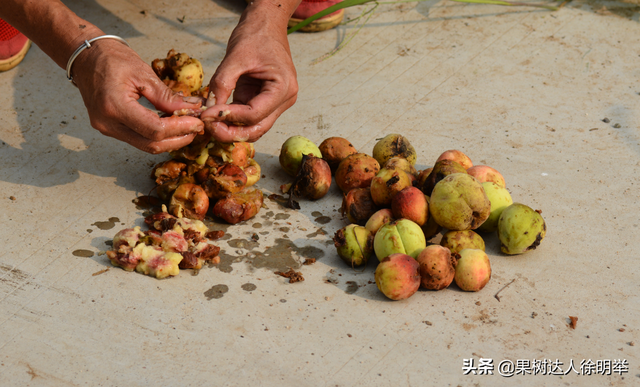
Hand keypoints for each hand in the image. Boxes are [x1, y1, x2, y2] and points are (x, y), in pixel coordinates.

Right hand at [70, 39, 204, 153]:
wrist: (86, 57)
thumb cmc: (111, 58)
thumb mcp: (143, 74)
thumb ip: (167, 97)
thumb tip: (192, 109)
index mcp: (114, 106)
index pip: (154, 130)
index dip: (180, 129)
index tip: (197, 122)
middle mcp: (107, 123)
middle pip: (151, 144)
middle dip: (178, 139)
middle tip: (197, 128)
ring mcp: (106, 129)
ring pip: (145, 145)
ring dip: (170, 139)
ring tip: (188, 127)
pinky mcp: (109, 129)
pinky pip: (138, 139)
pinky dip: (157, 135)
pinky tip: (171, 126)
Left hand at [200, 3, 297, 142]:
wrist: (266, 24)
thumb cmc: (256, 35)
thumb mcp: (235, 57)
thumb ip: (222, 83)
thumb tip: (208, 109)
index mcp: (283, 88)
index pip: (255, 114)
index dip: (229, 117)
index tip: (206, 115)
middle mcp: (284, 100)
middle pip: (256, 128)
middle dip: (231, 132)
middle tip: (207, 127)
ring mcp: (275, 103)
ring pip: (253, 128)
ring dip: (231, 129)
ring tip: (209, 123)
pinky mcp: (264, 102)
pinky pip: (248, 118)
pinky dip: (232, 120)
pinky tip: (215, 117)